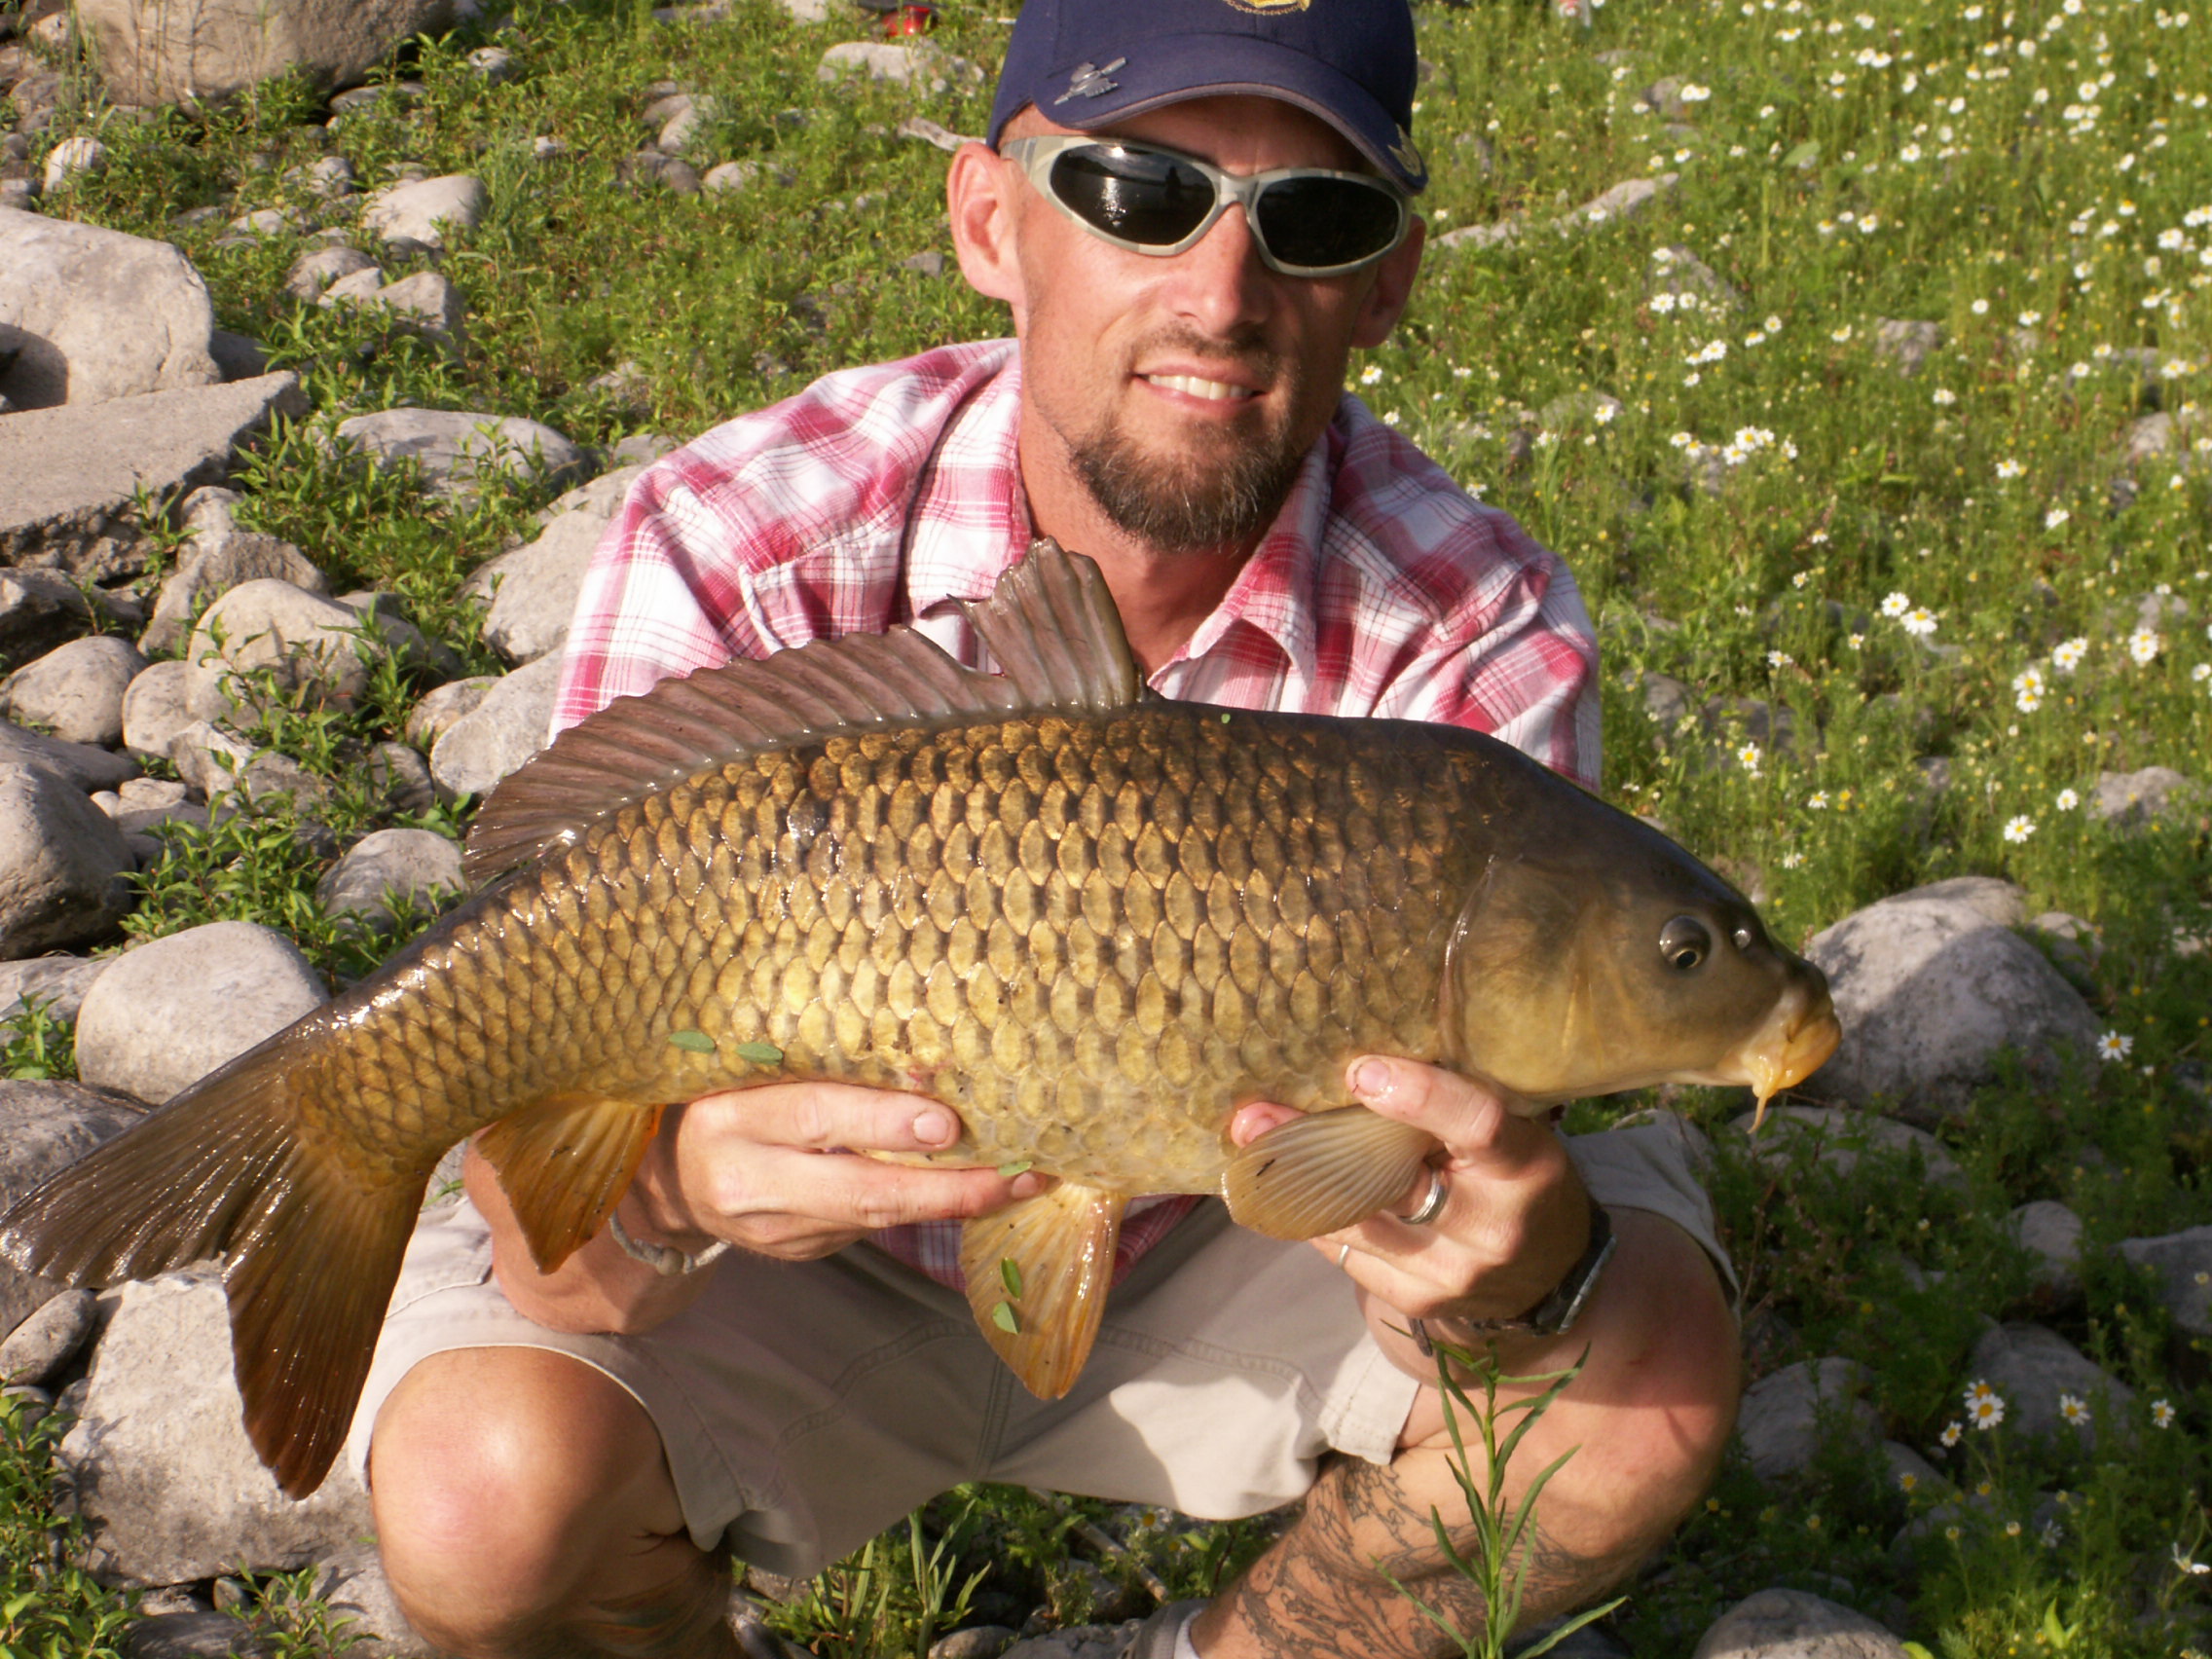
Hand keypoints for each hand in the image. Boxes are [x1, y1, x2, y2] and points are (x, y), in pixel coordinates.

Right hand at [626, 1083, 1049, 1261]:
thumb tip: (931, 1066)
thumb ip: (831, 1069)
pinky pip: (871, 1229)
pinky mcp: (798, 1252)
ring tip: (1023, 1181)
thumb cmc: (732, 1100)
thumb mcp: (761, 1069)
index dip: (882, 1121)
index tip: (947, 1123)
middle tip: (1017, 1174)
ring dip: (953, 1202)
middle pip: (859, 1189)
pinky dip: (926, 1210)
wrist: (676, 1177)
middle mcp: (747, 1181)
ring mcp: (774, 1230)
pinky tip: (978, 1193)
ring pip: (875, 1217)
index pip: (814, 1115)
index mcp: (730, 1117)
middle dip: (946, 1187)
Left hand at [1228, 1058, 1589, 1327]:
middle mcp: (1488, 1228)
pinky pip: (1347, 1251)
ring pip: (1354, 1220)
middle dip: (1315, 1145)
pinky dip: (1314, 1215)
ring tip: (1250, 1143)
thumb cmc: (1516, 1177)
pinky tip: (1282, 1186)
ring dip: (1294, 1182)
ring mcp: (1449, 1272)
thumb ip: (1453, 1103)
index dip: (1420, 1095)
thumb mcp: (1513, 1131)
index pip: (1477, 1125)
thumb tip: (1364, 1055)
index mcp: (1524, 1166)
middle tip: (1255, 1115)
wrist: (1545, 1274)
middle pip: (1389, 1182)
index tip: (1363, 1069)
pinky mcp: (1415, 1301)